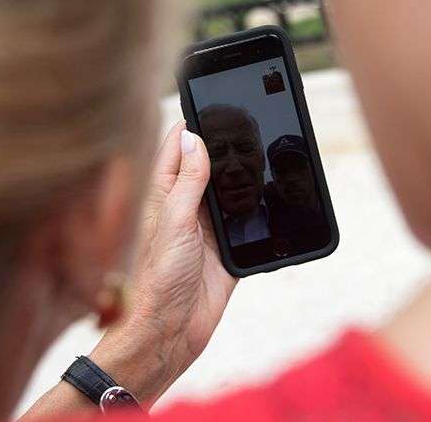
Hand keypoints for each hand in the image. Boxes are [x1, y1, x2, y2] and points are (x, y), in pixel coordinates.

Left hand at [91, 121, 236, 406]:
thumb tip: (196, 139)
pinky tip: (271, 197)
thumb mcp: (176, 222)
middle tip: (246, 121)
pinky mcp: (229, 248)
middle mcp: (189, 207)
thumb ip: (188, 182)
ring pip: (231, 190)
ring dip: (244, 176)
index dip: (193, 124)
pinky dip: (258, 209)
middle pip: (209, 165)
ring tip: (263, 151)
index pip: (178, 148)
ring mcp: (209, 227)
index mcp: (167, 195)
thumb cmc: (160, 279)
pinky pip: (246, 221)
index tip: (208, 101)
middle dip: (225, 145)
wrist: (172, 329)